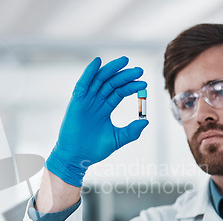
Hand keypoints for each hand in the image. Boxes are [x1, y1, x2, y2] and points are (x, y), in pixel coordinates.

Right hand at [45, 56, 148, 186]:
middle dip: (125, 75)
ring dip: (111, 69)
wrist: (77, 157)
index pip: (120, 91)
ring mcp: (86, 100)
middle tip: (139, 71)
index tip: (144, 84)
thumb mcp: (117, 139)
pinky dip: (89, 72)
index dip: (131, 86)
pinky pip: (83, 84)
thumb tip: (146, 121)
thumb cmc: (95, 150)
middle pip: (112, 83)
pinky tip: (97, 62)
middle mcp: (96, 101)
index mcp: (106, 108)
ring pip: (99, 79)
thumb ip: (131, 131)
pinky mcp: (76, 102)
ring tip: (125, 61)